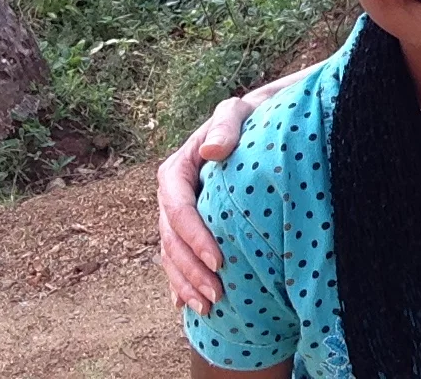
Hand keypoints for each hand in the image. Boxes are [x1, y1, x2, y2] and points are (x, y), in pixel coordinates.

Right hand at [157, 95, 256, 314]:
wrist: (249, 124)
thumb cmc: (244, 118)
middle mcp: (170, 197)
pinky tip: (187, 305)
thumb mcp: (234, 113)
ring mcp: (175, 216)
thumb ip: (224, 126)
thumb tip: (210, 150)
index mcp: (175, 171)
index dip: (194, 237)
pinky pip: (177, 259)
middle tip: (218, 295)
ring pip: (171, 256)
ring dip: (186, 284)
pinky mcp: (186, 229)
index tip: (217, 259)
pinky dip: (181, 283)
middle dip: (191, 271)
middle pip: (172, 240)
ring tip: (208, 308)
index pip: (178, 209)